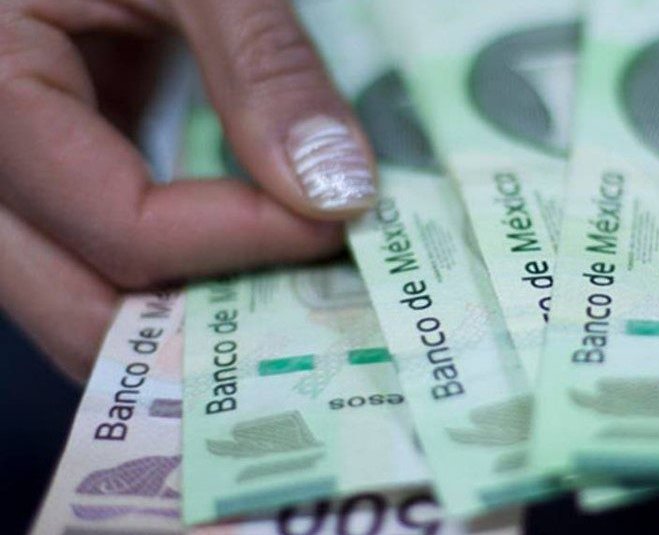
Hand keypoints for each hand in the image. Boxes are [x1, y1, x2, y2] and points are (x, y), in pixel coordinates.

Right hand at [0, 0, 377, 379]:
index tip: (345, 222)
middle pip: (66, 301)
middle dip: (193, 334)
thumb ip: (263, 65)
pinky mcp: (44, 156)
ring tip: (280, 309)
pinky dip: (167, 270)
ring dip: (176, 317)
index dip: (240, 241)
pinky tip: (244, 261)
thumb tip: (337, 191)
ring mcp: (7, 163)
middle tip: (308, 317)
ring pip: (68, 291)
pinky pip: (92, 246)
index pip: (118, 225)